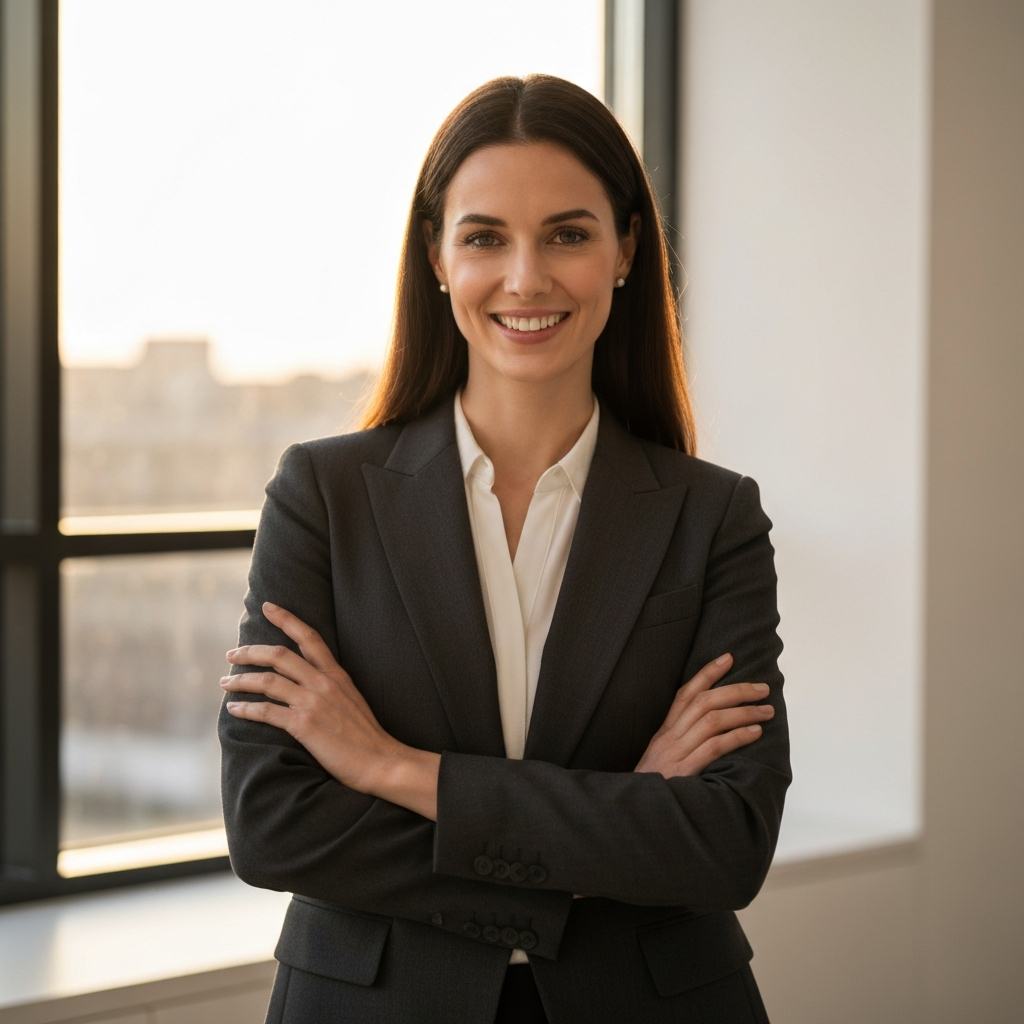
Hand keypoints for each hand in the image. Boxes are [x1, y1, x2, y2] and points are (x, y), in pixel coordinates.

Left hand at [221, 602, 439, 818]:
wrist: (380, 760)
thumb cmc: (366, 736)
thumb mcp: (352, 699)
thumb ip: (331, 686)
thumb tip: (309, 681)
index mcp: (336, 674)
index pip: (309, 637)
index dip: (286, 619)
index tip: (267, 607)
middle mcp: (323, 682)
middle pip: (279, 655)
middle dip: (250, 652)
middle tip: (231, 654)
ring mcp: (313, 702)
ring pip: (268, 681)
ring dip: (241, 680)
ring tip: (226, 682)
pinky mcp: (304, 725)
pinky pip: (267, 711)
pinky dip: (246, 708)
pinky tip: (234, 709)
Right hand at [633, 653, 772, 777]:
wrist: (635, 815)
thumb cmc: (654, 791)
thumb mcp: (660, 762)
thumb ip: (680, 745)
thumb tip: (711, 732)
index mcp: (663, 733)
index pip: (685, 694)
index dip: (707, 673)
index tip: (728, 658)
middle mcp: (668, 739)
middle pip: (703, 702)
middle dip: (736, 690)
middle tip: (762, 688)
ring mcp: (675, 754)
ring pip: (712, 720)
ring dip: (744, 712)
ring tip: (766, 710)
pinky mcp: (684, 773)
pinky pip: (714, 747)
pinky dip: (737, 736)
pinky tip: (754, 733)